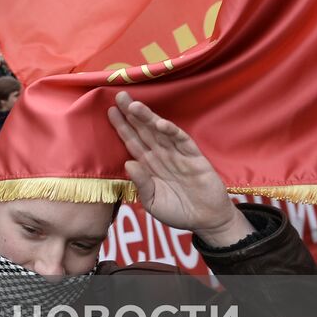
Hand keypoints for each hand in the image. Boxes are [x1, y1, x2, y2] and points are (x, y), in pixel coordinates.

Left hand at [106, 92, 251, 246]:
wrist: (206, 220)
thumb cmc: (178, 211)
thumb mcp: (153, 202)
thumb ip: (142, 184)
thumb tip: (128, 163)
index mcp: (149, 165)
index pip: (133, 142)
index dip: (122, 127)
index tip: (110, 111)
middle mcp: (162, 155)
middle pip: (144, 131)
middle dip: (132, 115)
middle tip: (119, 96)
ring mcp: (178, 154)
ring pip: (160, 132)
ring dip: (148, 119)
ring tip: (134, 106)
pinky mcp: (194, 158)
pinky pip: (182, 142)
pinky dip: (172, 132)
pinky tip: (160, 123)